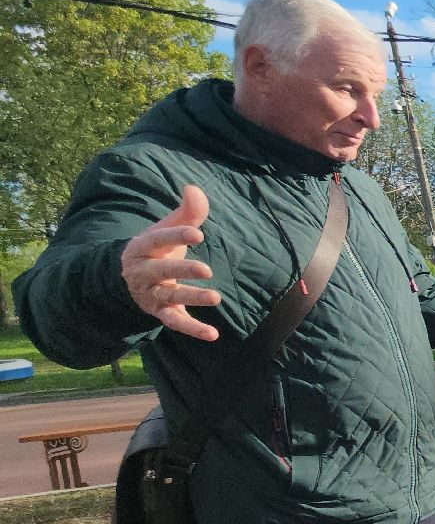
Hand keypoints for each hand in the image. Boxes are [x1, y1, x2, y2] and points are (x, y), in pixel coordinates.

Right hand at [121, 185, 221, 341]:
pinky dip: (193, 329)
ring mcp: (151, 294)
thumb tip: (194, 189)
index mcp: (143, 247)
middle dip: (182, 270)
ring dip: (192, 298)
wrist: (129, 279)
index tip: (197, 232)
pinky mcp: (161, 312)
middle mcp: (143, 272)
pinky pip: (176, 322)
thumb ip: (187, 212)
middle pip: (162, 271)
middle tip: (206, 270)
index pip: (158, 240)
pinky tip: (213, 334)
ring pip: (170, 297)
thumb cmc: (158, 249)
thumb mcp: (168, 229)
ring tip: (215, 297)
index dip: (176, 235)